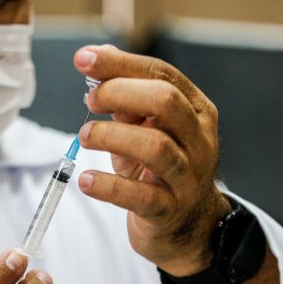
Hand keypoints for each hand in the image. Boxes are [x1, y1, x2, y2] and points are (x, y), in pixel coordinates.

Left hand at [74, 45, 231, 276]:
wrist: (189, 228)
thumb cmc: (160, 170)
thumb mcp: (146, 130)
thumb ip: (125, 97)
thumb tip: (97, 56)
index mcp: (197, 111)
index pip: (162, 75)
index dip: (120, 64)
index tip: (83, 59)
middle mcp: (199, 141)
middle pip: (166, 102)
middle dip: (120, 93)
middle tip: (91, 101)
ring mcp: (188, 177)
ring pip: (155, 147)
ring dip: (111, 136)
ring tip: (85, 137)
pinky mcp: (169, 211)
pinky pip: (139, 196)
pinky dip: (108, 186)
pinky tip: (85, 180)